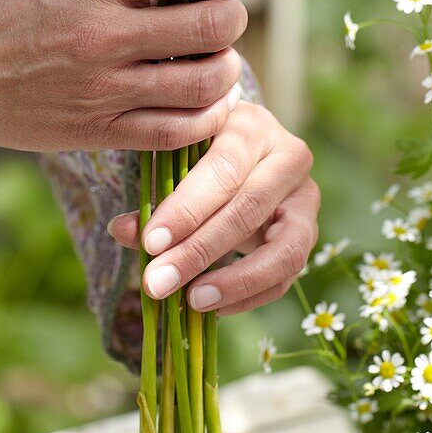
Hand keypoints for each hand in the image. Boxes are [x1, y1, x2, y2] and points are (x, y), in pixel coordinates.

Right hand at [0, 0, 246, 151]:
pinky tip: (205, 101)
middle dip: (232, 19)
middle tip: (222, 18)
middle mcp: (101, 35)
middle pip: (214, 26)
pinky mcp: (98, 132)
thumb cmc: (12, 12)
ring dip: (226, 69)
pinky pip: (179, 131)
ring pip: (207, 82)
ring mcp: (101, 89)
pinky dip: (208, 115)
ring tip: (215, 61)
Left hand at [107, 101, 319, 314]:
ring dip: (235, 282)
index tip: (150, 243)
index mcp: (252, 126)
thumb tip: (122, 230)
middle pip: (249, 209)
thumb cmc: (202, 152)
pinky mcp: (309, 232)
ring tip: (192, 300)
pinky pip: (285, 275)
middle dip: (200, 250)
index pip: (224, 169)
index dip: (187, 209)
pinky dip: (248, 295)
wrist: (245, 152)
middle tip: (158, 282)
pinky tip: (212, 306)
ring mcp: (306, 197)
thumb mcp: (176, 160)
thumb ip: (153, 194)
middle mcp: (289, 157)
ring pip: (283, 249)